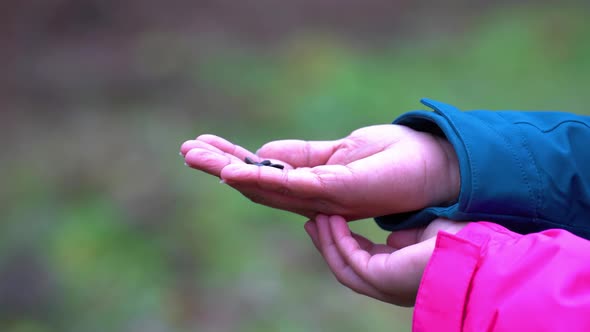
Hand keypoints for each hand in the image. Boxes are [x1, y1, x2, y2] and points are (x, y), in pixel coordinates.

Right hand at [180, 124, 459, 219]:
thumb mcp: (341, 150)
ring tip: (195, 156)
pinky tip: (236, 173)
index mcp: (312, 177)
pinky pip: (297, 185)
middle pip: (258, 182)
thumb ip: (302, 157)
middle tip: (184, 152)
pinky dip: (265, 180)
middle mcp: (313, 190)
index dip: (230, 158)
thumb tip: (263, 153)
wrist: (438, 169)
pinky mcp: (343, 192)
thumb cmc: (394, 159)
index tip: (199, 144)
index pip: (263, 168)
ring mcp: (326, 194)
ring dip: (230, 171)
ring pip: (269, 187)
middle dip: (219, 166)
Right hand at [305, 215, 467, 305]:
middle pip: (346, 266)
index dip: (344, 241)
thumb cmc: (460, 241)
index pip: (363, 261)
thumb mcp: (425, 235)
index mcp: (399, 274)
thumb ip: (405, 238)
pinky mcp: (382, 278)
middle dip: (326, 244)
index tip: (331, 220)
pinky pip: (349, 258)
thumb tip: (393, 238)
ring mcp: (384, 285)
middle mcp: (388, 285)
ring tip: (315, 219)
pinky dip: (337, 239)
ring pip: (342, 266)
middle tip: (312, 221)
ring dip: (326, 242)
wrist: (478, 251)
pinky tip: (331, 220)